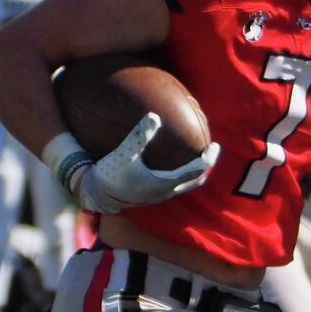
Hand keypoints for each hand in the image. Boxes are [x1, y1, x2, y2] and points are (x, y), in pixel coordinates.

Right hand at [58, 116, 218, 212]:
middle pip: (196, 181)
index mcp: (165, 183)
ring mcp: (158, 196)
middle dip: (205, 166)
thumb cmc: (109, 175)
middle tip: (211, 150)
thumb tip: (154, 115)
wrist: (94, 195)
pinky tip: (169, 161)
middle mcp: (165, 192)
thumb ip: (139, 135)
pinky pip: (172, 184)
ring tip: (195, 156)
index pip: (196, 171)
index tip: (215, 145)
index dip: (208, 158)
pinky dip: (179, 174)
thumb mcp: (124, 153)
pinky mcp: (149, 195)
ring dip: (193, 172)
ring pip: (184, 185)